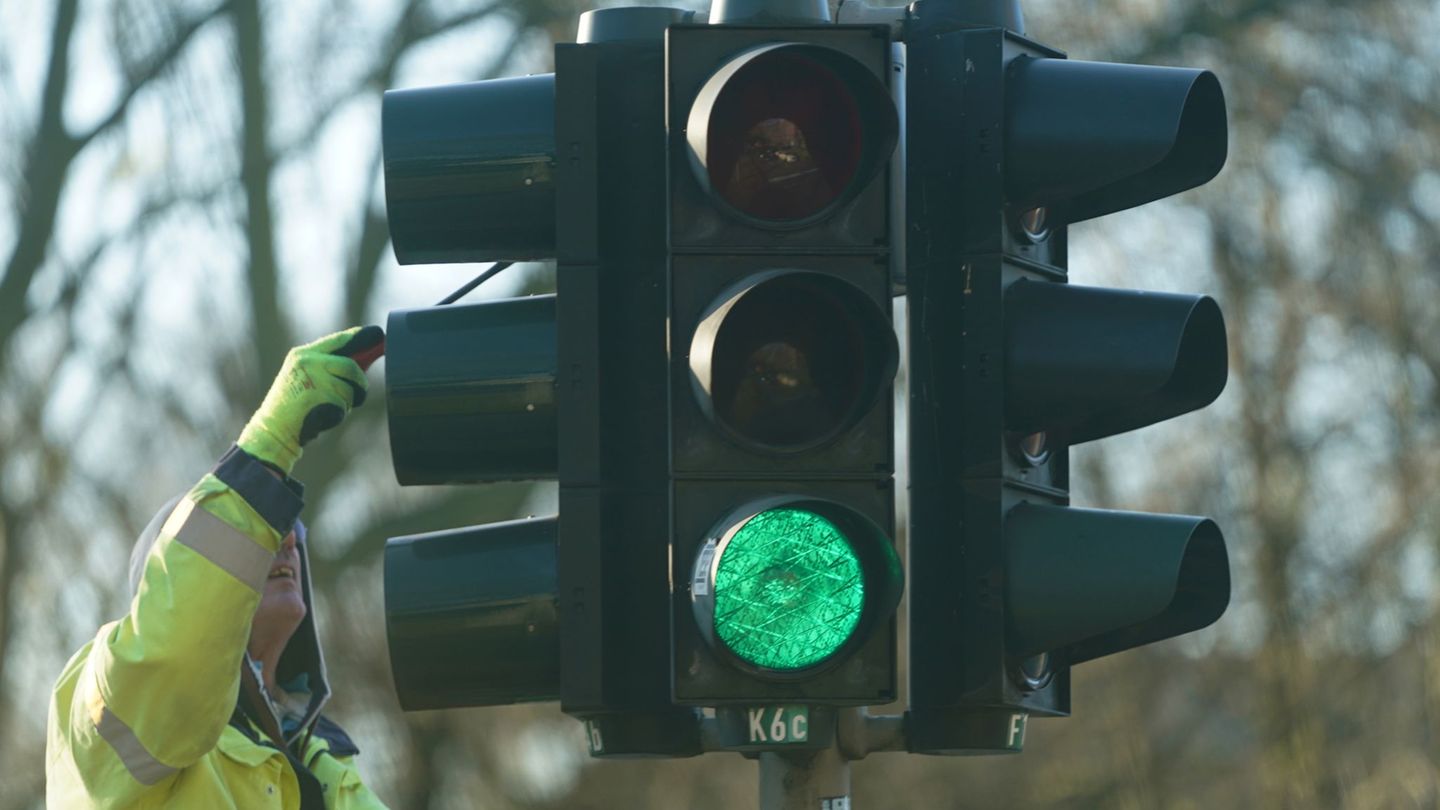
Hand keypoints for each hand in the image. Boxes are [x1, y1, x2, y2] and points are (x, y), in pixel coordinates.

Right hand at [237, 326, 384, 474]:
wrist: (274, 430)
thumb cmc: (296, 408)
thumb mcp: (308, 379)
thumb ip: (330, 368)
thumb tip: (364, 362)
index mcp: (302, 355)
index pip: (337, 341)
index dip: (359, 337)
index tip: (377, 334)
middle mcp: (307, 361)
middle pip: (351, 366)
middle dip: (360, 383)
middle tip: (360, 393)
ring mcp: (313, 377)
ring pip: (350, 388)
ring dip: (348, 403)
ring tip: (327, 408)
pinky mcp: (319, 395)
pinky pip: (344, 405)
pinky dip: (340, 415)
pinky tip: (322, 417)